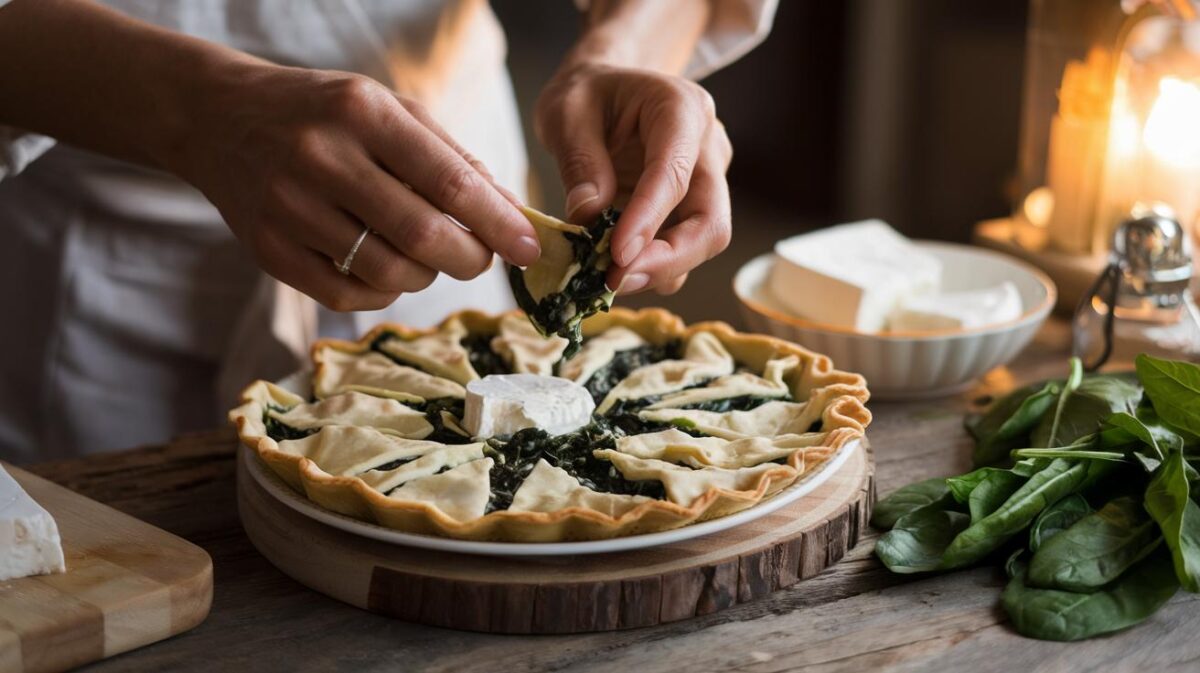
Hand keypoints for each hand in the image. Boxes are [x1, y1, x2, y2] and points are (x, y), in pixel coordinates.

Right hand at [174, 63, 539, 310]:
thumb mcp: (387, 109)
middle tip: (482, 258)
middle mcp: (322, 158)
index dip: (499, 223)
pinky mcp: (269, 251)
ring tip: (426, 254)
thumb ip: (451, 157)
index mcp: (362, 113)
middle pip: (422, 236)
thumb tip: (510, 214)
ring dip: (426, 276)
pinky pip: (347, 296)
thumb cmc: (324, 113)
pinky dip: (383, 292)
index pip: (450, 182)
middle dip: (470, 258)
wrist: (218, 117)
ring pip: (388, 273)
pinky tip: (383, 267)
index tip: (530, 248)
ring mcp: (289, 208)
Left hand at [535, 62, 732, 295]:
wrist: (605, 90)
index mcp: (681, 109)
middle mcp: (707, 148)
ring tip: (606, 278)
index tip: (617, 256)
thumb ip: (579, 160)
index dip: (648, 221)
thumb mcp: (566, 111)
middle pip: (710, 221)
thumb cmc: (587, 93)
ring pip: (702, 242)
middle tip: (616, 281)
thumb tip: (588, 217)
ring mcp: (706, 181)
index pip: (674, 175)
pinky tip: (613, 268)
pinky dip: (651, 266)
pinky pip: (681, 247)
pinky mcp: (692, 207)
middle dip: (667, 259)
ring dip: (658, 270)